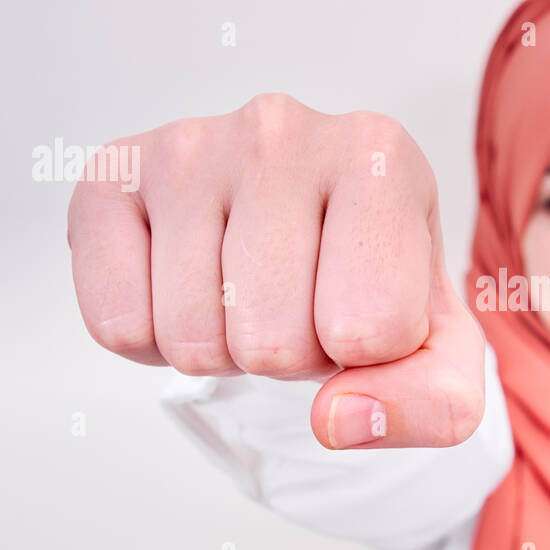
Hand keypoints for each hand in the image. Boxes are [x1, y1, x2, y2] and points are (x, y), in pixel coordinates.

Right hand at [67, 93, 484, 448]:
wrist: (303, 235)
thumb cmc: (374, 283)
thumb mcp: (438, 352)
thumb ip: (434, 404)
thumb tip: (339, 419)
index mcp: (382, 156)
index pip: (372, 329)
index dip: (371, 354)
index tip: (369, 307)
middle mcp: (282, 129)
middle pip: (273, 343)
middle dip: (292, 357)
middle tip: (301, 305)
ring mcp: (190, 146)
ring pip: (193, 340)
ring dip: (223, 350)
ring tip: (248, 293)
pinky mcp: (112, 176)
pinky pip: (117, 324)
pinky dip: (152, 340)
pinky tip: (187, 285)